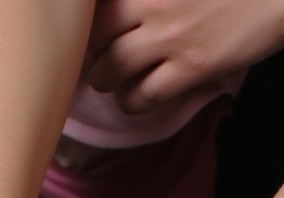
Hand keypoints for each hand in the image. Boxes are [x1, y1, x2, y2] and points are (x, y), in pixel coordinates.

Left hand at [87, 0, 283, 114]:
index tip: (97, 35)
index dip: (92, 25)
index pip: (102, 7)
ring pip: (113, 69)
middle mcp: (155, 5)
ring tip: (114, 83)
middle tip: (101, 62)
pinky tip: (137, 98)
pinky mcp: (191, 67)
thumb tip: (133, 16)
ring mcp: (172, 37)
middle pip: (98, 37)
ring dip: (107, 82)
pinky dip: (132, 102)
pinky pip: (144, 95)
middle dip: (94, 54)